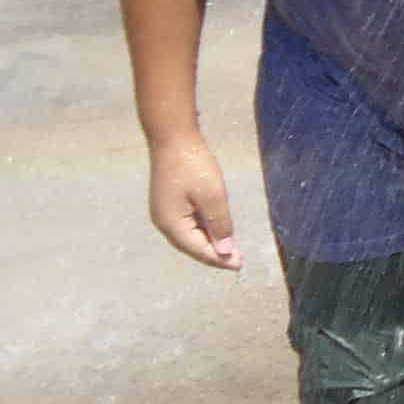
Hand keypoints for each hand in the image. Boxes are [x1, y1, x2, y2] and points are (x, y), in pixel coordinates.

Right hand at [147, 133, 240, 270]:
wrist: (173, 138)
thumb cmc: (193, 166)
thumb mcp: (213, 197)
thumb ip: (219, 225)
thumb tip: (224, 252)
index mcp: (172, 224)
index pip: (199, 250)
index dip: (219, 259)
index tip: (239, 265)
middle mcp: (164, 222)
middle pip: (192, 246)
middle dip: (215, 254)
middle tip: (238, 261)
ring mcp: (165, 212)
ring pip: (190, 235)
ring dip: (210, 243)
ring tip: (230, 250)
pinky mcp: (169, 202)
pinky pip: (187, 224)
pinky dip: (203, 230)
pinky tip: (217, 231)